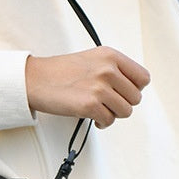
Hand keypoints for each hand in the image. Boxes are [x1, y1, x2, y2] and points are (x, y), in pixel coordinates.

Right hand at [25, 47, 150, 128]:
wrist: (35, 79)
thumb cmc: (59, 71)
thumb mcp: (91, 59)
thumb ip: (113, 69)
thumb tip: (131, 87)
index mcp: (110, 56)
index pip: (143, 78)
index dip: (135, 89)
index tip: (125, 93)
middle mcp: (107, 69)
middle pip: (136, 98)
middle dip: (123, 104)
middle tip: (109, 103)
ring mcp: (99, 87)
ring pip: (125, 111)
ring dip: (113, 114)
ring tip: (100, 110)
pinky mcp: (90, 105)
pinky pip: (109, 121)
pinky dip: (102, 123)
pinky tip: (94, 117)